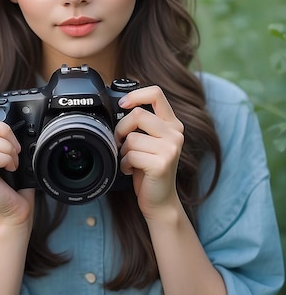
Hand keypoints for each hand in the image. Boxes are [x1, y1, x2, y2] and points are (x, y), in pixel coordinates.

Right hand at [0, 95, 33, 226]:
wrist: (17, 209)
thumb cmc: (17, 183)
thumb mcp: (13, 154)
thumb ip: (7, 138)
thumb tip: (16, 120)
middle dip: (5, 130)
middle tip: (16, 147)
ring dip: (9, 150)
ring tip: (14, 162)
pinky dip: (7, 159)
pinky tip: (11, 169)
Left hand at [114, 86, 183, 218]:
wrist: (160, 201)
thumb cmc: (149, 170)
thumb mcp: (149, 142)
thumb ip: (143, 125)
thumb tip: (120, 108)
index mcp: (172, 124)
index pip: (156, 94)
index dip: (136, 95)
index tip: (122, 103)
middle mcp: (175, 134)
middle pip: (138, 114)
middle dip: (121, 129)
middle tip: (120, 142)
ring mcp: (171, 148)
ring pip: (132, 138)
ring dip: (123, 152)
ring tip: (130, 161)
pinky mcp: (162, 163)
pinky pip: (131, 155)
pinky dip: (124, 165)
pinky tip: (132, 170)